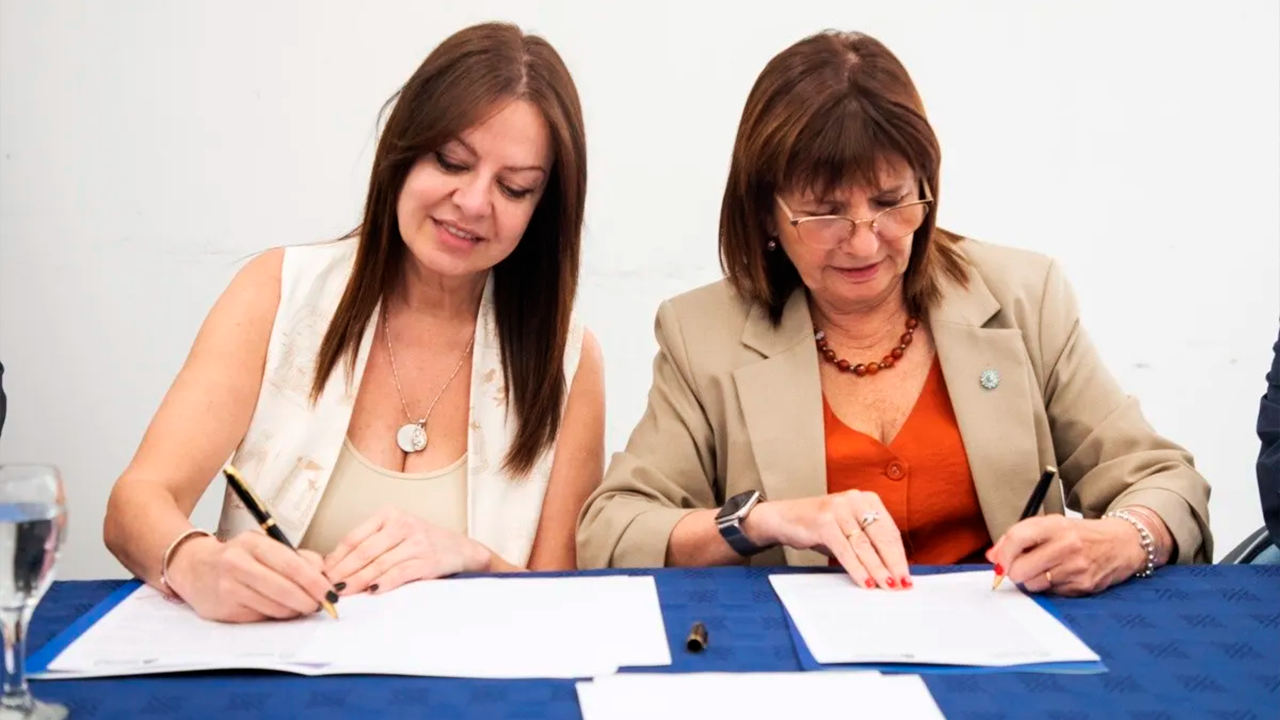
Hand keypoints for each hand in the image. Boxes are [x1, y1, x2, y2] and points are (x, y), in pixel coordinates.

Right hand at [166, 532, 333, 622]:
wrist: (193, 568)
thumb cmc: (237, 557)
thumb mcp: (266, 547)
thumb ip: (297, 558)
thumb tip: (324, 574)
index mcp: (253, 543)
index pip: (291, 565)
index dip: (314, 582)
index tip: (330, 592)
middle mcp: (237, 563)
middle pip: (284, 588)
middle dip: (308, 600)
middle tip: (320, 605)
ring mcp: (228, 588)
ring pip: (274, 607)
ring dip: (293, 610)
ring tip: (300, 607)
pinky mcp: (223, 610)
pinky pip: (260, 617)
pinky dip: (275, 616)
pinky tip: (277, 610)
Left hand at [324, 507, 490, 594]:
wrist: (461, 549)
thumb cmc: (423, 543)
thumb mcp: (396, 534)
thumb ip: (370, 545)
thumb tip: (334, 565)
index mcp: (390, 515)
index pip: (355, 537)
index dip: (336, 557)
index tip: (323, 573)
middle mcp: (402, 525)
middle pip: (364, 551)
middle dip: (343, 572)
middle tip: (328, 587)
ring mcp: (416, 542)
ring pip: (379, 564)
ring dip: (358, 581)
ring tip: (343, 593)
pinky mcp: (427, 560)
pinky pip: (400, 572)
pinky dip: (384, 583)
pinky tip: (372, 591)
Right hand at [747, 490, 909, 589]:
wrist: (785, 517)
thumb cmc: (821, 526)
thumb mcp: (848, 529)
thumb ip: (868, 543)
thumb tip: (892, 569)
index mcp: (867, 499)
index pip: (890, 530)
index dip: (899, 555)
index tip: (906, 576)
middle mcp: (855, 499)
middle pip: (881, 536)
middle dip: (893, 564)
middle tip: (901, 585)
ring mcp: (838, 508)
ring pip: (864, 545)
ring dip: (877, 569)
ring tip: (886, 586)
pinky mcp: (824, 520)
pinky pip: (845, 549)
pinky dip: (856, 568)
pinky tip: (864, 581)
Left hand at [988, 515, 1147, 596]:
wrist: (1121, 543)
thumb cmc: (1080, 534)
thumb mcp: (1050, 525)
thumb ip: (1018, 536)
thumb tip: (993, 556)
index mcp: (1055, 526)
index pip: (1018, 539)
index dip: (1003, 554)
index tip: (998, 562)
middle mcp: (1067, 546)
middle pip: (1021, 569)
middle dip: (1014, 572)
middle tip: (1019, 568)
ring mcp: (1076, 568)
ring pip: (1033, 585)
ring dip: (1032, 580)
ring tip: (1044, 569)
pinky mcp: (1083, 586)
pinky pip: (1051, 593)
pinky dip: (1050, 587)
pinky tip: (1060, 575)